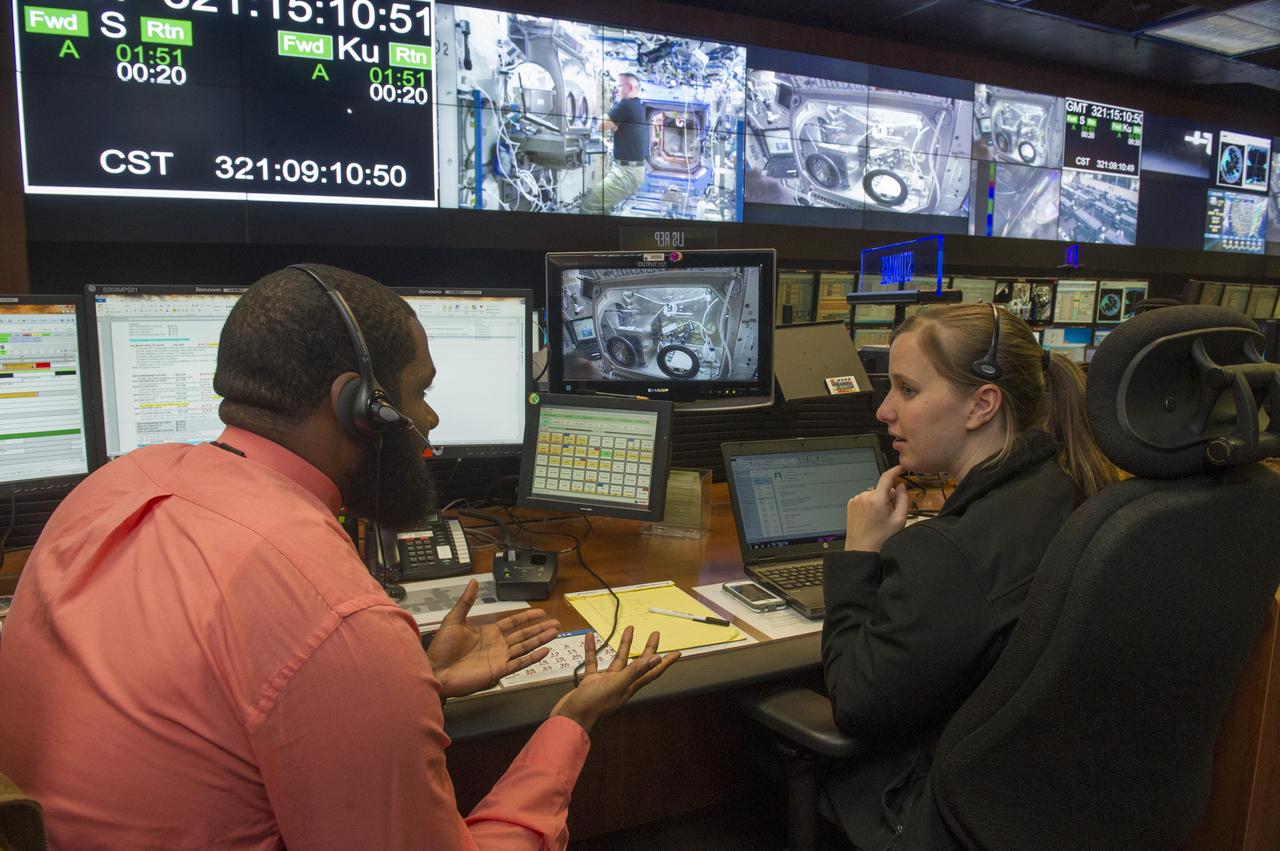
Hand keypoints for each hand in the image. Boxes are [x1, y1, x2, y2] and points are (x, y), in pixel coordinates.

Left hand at [427, 579, 559, 698]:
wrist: (436, 671)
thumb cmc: (442, 648)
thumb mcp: (454, 620)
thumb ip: (466, 602)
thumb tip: (473, 582)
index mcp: (488, 632)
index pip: (513, 622)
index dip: (527, 617)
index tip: (541, 612)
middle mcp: (497, 644)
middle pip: (524, 634)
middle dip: (540, 628)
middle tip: (555, 623)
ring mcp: (499, 658)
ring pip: (525, 647)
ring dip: (540, 640)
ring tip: (554, 633)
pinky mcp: (498, 671)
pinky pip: (519, 664)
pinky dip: (533, 658)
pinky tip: (545, 651)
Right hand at [551, 627, 679, 733]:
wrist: (569, 719)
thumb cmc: (593, 705)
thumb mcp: (616, 685)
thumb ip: (634, 671)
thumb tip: (656, 659)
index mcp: (630, 686)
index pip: (653, 672)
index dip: (665, 662)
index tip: (678, 653)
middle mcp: (621, 684)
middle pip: (639, 663)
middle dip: (648, 648)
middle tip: (655, 634)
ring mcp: (606, 683)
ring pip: (617, 660)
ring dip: (623, 645)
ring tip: (628, 628)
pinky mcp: (591, 682)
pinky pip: (594, 662)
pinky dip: (593, 650)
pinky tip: (590, 638)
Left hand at [844, 464, 908, 552]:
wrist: (861, 549)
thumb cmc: (880, 539)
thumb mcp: (899, 520)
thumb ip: (903, 500)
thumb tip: (901, 487)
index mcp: (876, 499)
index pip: (887, 477)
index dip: (895, 470)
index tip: (901, 468)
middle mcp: (864, 497)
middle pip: (882, 489)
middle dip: (889, 497)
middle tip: (890, 514)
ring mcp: (856, 500)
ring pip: (874, 494)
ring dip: (879, 501)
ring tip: (879, 519)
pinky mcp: (851, 504)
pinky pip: (865, 499)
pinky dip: (870, 505)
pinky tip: (871, 518)